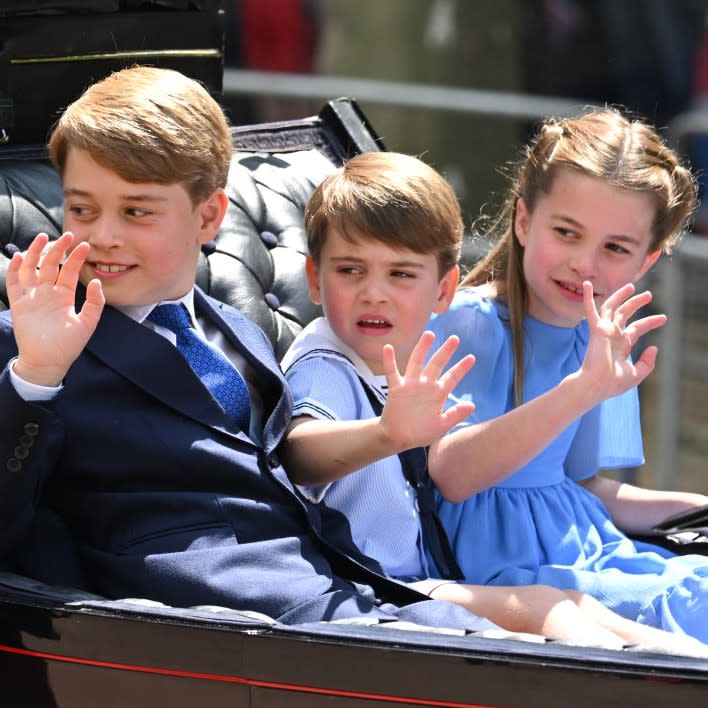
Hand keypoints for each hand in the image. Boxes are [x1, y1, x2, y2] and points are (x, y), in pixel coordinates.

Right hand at [7, 232, 104, 385]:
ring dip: (36, 252)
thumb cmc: (69, 345)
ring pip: (32, 268)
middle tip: (67, 235)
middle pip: (51, 265)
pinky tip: (22, 257)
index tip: (84, 245)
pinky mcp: (19, 303)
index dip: (76, 258)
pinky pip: (14, 282)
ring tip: (43, 237)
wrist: (49, 361)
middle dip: (58, 249)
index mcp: (64, 296)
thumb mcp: (88, 323)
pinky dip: (16, 269)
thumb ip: (94, 303)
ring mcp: (32, 297)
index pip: (70, 271)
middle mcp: (48, 293)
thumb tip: (96, 282)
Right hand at [378, 331, 474, 450]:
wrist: (398, 438)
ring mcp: (410, 385)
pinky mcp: (396, 389)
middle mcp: (425, 385)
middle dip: (445, 352)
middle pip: (436, 364)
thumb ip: (455, 415)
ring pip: (416, 362)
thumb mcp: (441, 426)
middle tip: (455, 338)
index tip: (472, 357)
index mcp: (438, 394)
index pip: (452, 377)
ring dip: (422, 349)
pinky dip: (389, 360)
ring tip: (429, 334)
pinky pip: (392, 372)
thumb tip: (472, 405)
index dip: (461, 368)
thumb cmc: (420, 433)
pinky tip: (388, 348)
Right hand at [579, 281, 665, 401]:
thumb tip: (654, 347)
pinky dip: (588, 298)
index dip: (651, 322)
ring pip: (612, 308)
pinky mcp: (596, 329)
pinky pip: (591, 310)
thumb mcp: (637, 373)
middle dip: (636, 303)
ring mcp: (604, 331)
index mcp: (621, 345)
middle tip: (648, 295)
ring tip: (632, 286)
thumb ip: (647, 362)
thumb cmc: (613, 383)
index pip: (637, 328)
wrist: (597, 385)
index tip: (664, 318)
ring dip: (621, 296)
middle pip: (625, 314)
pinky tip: (587, 285)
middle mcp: (612, 336)